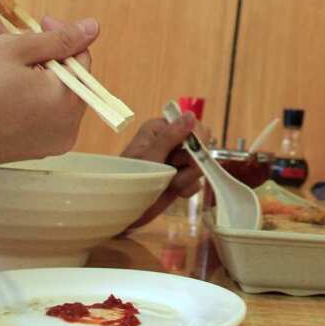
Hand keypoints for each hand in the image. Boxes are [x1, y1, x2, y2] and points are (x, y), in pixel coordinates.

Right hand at [0, 16, 99, 172]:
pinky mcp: (19, 152)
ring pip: (42, 94)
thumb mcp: (14, 50)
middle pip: (62, 78)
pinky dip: (15, 90)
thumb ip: (59, 39)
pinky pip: (28, 113)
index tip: (36, 21)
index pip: (81, 61)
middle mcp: (62, 132)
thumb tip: (94, 28)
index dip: (60, 35)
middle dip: (37, 50)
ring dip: (21, 66)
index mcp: (67, 106)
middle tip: (7, 30)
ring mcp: (40, 146)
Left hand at [119, 114, 206, 229]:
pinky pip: (196, 180)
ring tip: (168, 183)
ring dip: (186, 178)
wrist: (123, 210)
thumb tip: (190, 115)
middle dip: (190, 162)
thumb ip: (171, 137)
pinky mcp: (180, 178)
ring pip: (200, 164)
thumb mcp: (150, 157)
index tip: (190, 155)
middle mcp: (170, 141)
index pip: (192, 124)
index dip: (196, 140)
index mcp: (161, 129)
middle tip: (173, 170)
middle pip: (201, 145)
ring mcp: (176, 161)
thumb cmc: (129, 179)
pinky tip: (174, 191)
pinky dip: (187, 188)